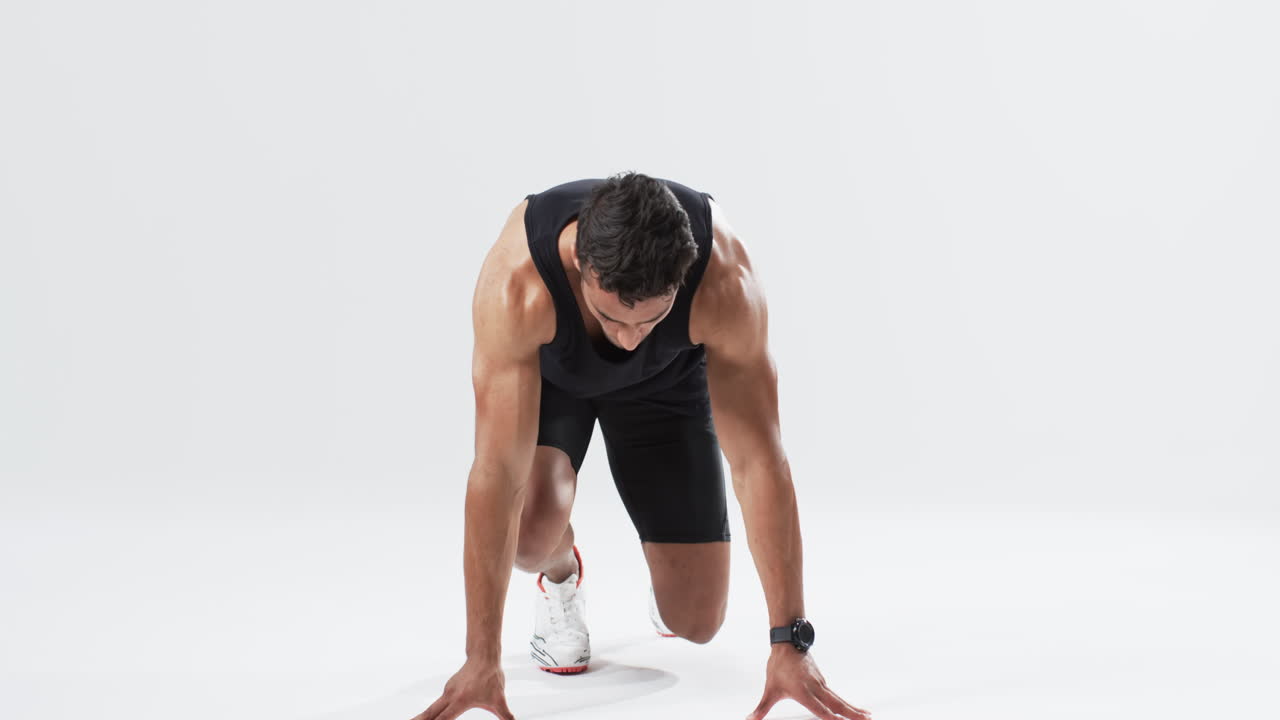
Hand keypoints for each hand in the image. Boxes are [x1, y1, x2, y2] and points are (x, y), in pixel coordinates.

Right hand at [410, 658, 514, 719]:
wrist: (484, 656)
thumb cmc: (491, 677)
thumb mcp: (499, 700)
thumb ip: (505, 716)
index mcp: (460, 701)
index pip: (443, 719)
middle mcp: (450, 696)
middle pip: (429, 714)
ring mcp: (447, 692)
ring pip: (431, 709)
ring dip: (421, 718)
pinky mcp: (448, 689)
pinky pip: (436, 705)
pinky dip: (429, 713)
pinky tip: (426, 719)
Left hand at [746, 646, 870, 719]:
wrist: (787, 642)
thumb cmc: (779, 666)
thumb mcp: (770, 689)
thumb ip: (762, 708)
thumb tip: (750, 719)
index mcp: (804, 692)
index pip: (821, 709)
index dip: (832, 718)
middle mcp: (816, 688)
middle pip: (837, 704)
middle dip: (853, 714)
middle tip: (868, 719)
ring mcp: (821, 683)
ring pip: (839, 698)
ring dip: (853, 708)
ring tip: (867, 715)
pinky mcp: (822, 680)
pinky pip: (836, 694)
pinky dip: (846, 702)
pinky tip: (853, 708)